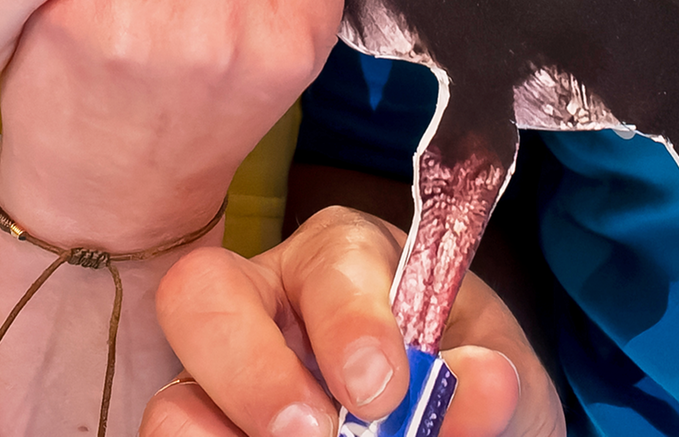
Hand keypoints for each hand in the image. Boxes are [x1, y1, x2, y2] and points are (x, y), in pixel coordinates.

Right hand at [146, 208, 558, 436]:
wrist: (466, 431)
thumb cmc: (472, 391)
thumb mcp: (506, 386)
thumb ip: (496, 386)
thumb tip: (484, 384)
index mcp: (346, 260)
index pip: (328, 261)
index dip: (349, 322)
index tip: (383, 389)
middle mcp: (266, 304)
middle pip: (201, 296)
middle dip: (249, 371)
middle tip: (311, 432)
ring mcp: (224, 380)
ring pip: (173, 399)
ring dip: (213, 436)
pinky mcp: (209, 432)